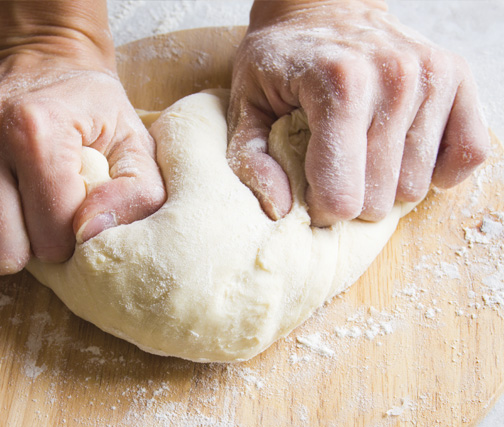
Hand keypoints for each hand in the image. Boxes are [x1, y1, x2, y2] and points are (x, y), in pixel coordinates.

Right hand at [0, 52, 164, 274]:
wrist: (44, 57)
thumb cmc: (91, 111)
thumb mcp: (135, 147)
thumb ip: (135, 195)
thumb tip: (89, 234)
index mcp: (37, 131)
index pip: (50, 238)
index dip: (67, 238)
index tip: (70, 213)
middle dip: (24, 245)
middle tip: (36, 212)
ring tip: (7, 201)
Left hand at [228, 0, 489, 225]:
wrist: (321, 7)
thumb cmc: (281, 60)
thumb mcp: (245, 104)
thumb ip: (250, 159)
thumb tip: (280, 209)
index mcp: (339, 86)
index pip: (342, 194)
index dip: (321, 209)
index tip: (310, 194)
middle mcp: (394, 79)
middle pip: (381, 198)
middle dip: (352, 199)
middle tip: (334, 172)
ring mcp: (430, 77)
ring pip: (417, 186)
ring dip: (387, 184)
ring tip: (361, 154)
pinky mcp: (455, 77)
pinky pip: (468, 153)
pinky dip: (438, 168)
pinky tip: (404, 157)